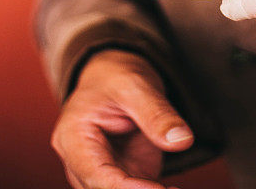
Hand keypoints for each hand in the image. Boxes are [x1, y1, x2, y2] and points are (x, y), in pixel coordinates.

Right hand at [52, 49, 193, 188]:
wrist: (114, 77)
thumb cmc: (116, 78)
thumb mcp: (136, 86)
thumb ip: (156, 114)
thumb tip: (182, 140)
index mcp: (72, 137)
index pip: (95, 174)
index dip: (126, 188)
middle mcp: (80, 161)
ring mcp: (101, 172)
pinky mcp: (122, 177)